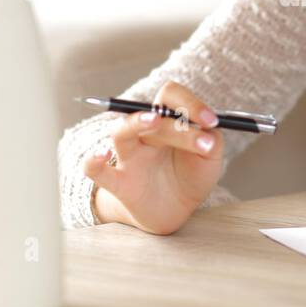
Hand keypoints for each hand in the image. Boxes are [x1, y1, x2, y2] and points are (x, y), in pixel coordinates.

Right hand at [81, 80, 224, 234]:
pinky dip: (93, 161)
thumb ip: (212, 139)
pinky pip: (95, 170)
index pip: (170, 96)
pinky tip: (101, 155)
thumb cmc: (192, 176)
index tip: (211, 122)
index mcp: (167, 121)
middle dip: (178, 126)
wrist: (179, 210)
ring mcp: (130, 157)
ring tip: (155, 121)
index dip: (190, 103)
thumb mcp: (210, 157)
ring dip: (136, 123)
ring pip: (121, 132)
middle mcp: (145, 134)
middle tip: (203, 139)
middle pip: (152, 115)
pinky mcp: (119, 183)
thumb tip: (209, 129)